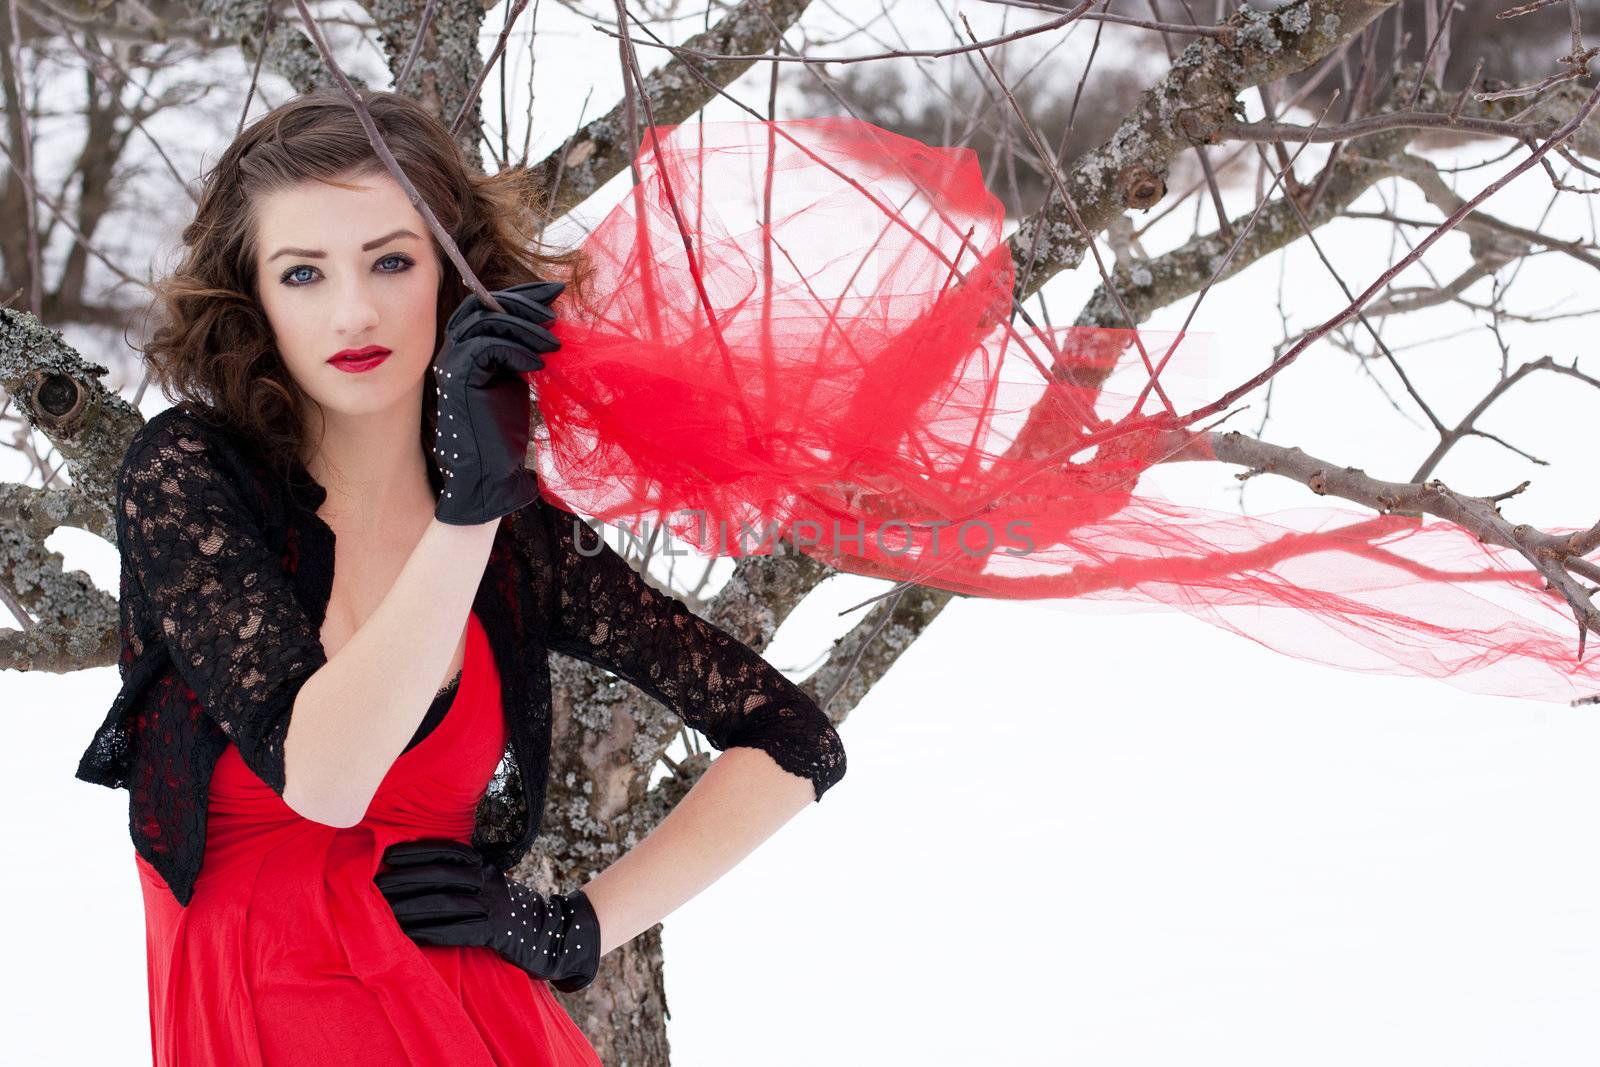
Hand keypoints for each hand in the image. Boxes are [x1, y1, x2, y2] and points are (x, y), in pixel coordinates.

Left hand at [375, 838, 600, 992]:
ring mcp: (493, 906)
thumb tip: (421, 875)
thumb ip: (464, 877)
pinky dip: (430, 932)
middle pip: (441, 875)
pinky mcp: (495, 932)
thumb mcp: (491, 885)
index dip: (417, 851)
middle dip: (405, 878)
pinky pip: (456, 931)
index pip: (448, 851)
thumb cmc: (512, 912)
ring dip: (410, 906)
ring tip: (382, 909)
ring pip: (444, 902)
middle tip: (374, 882)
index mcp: (485, 865)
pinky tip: (408, 934)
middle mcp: (488, 880)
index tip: (387, 853)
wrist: (555, 934)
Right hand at [432, 279, 564, 525]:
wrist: (490, 473)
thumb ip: (519, 351)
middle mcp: (454, 351)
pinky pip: (487, 345)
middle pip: (483, 304)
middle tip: (557, 305)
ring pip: (486, 320)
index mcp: (466, 348)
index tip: (555, 290)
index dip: (521, 292)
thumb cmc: (503, 432)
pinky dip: (516, 349)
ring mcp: (452, 363)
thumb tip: (547, 323)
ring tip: (554, 342)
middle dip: (523, 299)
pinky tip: (538, 364)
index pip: (487, 304)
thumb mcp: (515, 381)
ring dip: (525, 326)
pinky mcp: (458, 377)